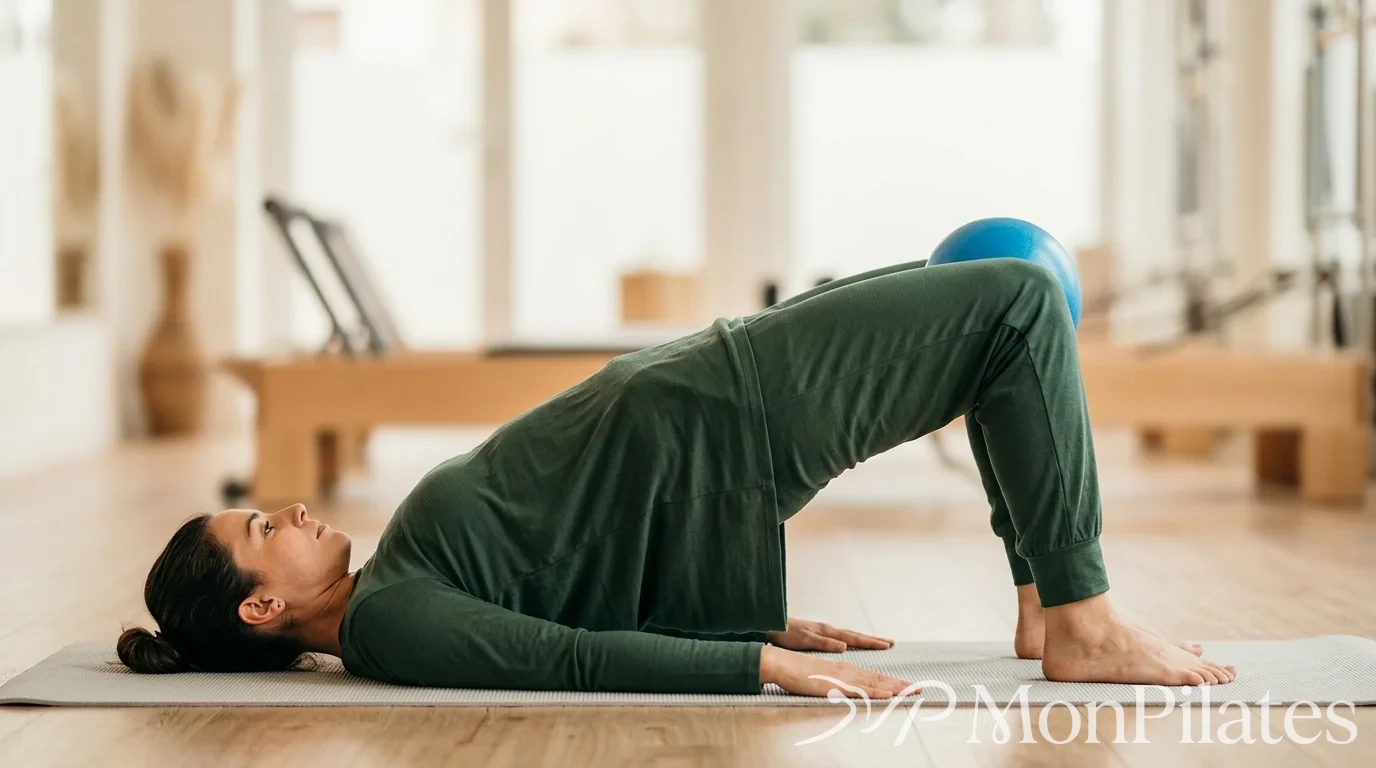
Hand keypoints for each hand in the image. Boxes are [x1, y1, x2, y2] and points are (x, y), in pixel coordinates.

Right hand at [759, 646, 918, 698]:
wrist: (782, 663)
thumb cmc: (798, 673)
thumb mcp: (822, 679)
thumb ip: (835, 683)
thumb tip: (847, 690)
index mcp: (846, 670)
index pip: (875, 677)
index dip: (893, 682)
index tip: (909, 686)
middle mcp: (849, 671)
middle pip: (880, 678)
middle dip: (901, 684)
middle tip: (920, 689)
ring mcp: (843, 677)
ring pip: (874, 683)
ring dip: (895, 687)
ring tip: (912, 690)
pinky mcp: (835, 684)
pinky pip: (859, 690)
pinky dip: (875, 692)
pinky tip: (887, 694)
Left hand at [765, 617, 894, 652]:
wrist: (770, 625)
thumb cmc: (786, 634)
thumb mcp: (805, 640)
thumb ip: (825, 643)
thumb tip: (845, 646)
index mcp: (828, 632)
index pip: (854, 638)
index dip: (871, 643)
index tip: (887, 645)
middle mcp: (829, 630)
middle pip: (856, 635)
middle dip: (873, 640)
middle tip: (891, 642)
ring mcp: (824, 631)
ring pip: (850, 636)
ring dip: (864, 640)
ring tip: (877, 642)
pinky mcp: (819, 635)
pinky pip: (842, 638)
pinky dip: (852, 640)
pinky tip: (852, 643)